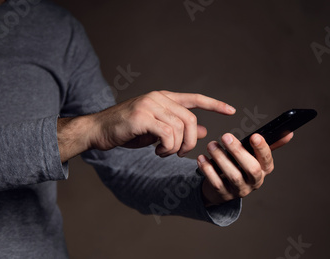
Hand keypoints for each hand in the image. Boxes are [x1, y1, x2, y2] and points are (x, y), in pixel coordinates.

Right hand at [57, 90, 235, 161]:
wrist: (98, 130)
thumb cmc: (128, 130)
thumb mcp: (157, 129)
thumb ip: (179, 128)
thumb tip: (204, 132)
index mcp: (164, 98)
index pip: (195, 98)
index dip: (215, 104)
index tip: (232, 111)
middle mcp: (159, 98)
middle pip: (191, 119)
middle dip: (191, 141)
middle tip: (180, 154)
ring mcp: (150, 105)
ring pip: (181, 128)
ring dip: (177, 147)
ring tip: (164, 153)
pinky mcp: (142, 117)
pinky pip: (168, 134)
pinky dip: (168, 147)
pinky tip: (157, 151)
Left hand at [197, 132, 293, 206]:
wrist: (223, 188)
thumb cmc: (240, 166)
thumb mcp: (255, 156)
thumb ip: (269, 144)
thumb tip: (289, 132)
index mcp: (264, 170)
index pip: (267, 160)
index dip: (262, 149)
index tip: (254, 136)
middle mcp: (255, 181)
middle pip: (251, 168)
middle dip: (239, 152)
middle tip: (225, 136)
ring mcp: (239, 190)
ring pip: (233, 175)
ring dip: (221, 158)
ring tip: (211, 145)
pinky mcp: (223, 195)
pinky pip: (216, 182)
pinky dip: (208, 169)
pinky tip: (201, 158)